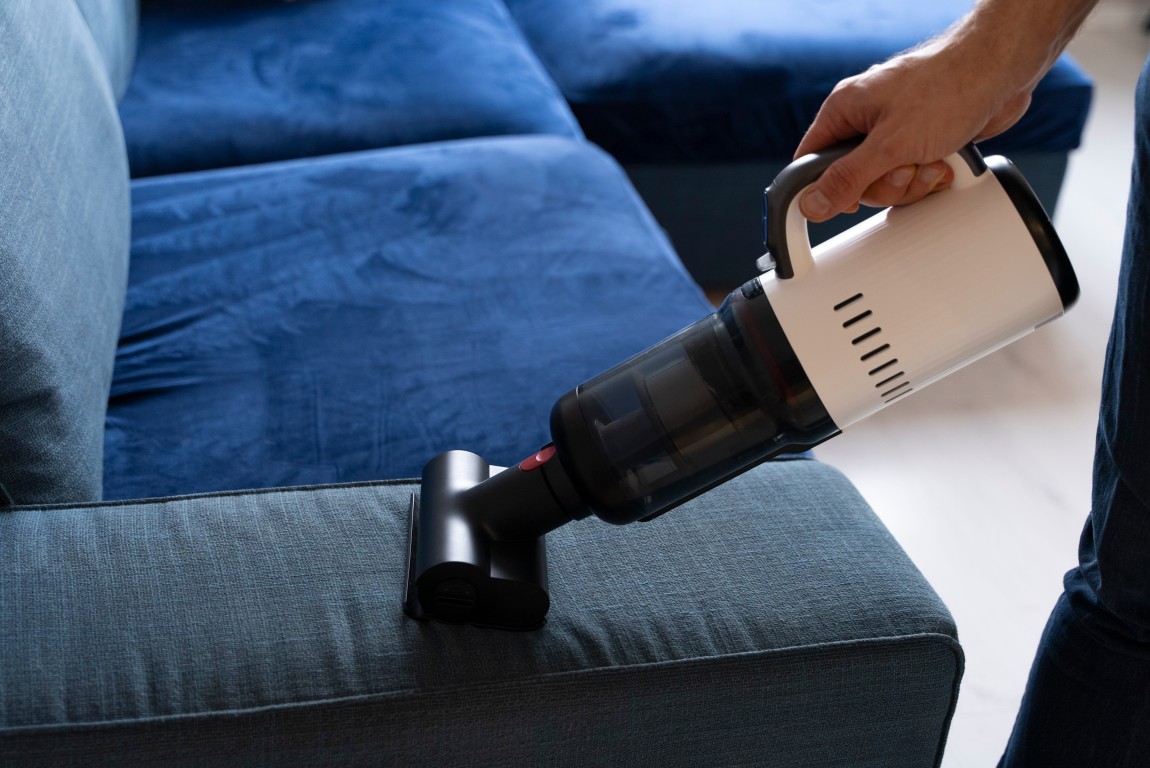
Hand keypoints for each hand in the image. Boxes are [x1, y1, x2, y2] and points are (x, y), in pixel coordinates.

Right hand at [793, 13, 1048, 221]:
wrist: (1001, 69)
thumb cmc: (948, 88)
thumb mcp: (890, 145)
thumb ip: (848, 179)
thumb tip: (811, 204)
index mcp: (844, 111)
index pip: (810, 161)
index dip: (822, 189)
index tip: (842, 202)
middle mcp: (866, 120)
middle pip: (853, 180)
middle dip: (884, 185)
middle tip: (904, 170)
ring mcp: (895, 131)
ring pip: (885, 182)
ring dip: (912, 182)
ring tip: (933, 161)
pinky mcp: (922, 140)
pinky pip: (912, 176)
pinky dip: (930, 176)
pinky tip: (945, 162)